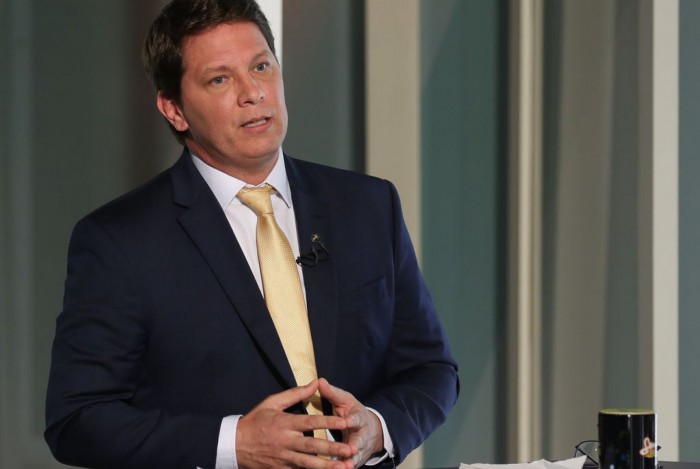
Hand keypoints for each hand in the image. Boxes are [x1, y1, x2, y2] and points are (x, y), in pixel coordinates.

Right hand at [236, 380, 352, 468]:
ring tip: (343, 466)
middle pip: (312, 446)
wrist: (234, 445)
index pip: (310, 422)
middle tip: (350, 449)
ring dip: (326, 466)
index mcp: (284, 423)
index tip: (344, 422)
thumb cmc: (255, 421)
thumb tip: (316, 382)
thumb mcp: (272, 402)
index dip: (328, 422)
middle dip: (332, 448)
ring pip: (308, 463)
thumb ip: (296, 394)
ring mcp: (283, 458)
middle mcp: (285, 441)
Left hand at [318, 378, 383, 468]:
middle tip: (351, 450)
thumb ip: (333, 393)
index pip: (355, 419)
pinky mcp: (356, 461)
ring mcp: (360, 450)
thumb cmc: (353, 413)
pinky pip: (351, 466)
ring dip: (351, 462)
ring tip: (346, 466)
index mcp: (359, 418)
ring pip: (356, 457)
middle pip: (359, 441)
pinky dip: (346, 468)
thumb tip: (319, 381)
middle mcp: (362, 435)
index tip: (345, 422)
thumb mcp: (346, 401)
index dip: (351, 421)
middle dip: (355, 446)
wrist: (372, 430)